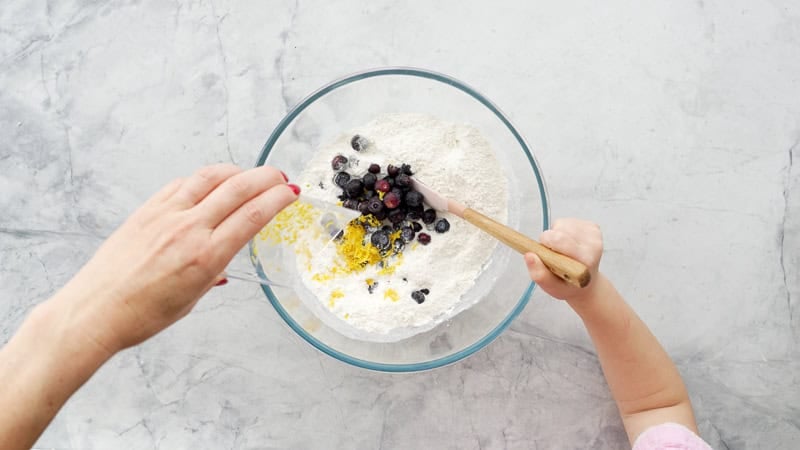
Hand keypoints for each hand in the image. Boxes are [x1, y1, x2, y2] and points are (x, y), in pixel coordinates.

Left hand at [53, 164, 298, 353]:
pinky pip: (181, 184)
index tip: (291, 193)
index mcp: (206, 257)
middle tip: (280, 178)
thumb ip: (211, 276)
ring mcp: (165, 216)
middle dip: (265, 178)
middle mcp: (188, 230)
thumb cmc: (140, 315)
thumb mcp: (190, 300)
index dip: (278, 199)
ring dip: (236, 172)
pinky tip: (210, 183)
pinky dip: (203, 179)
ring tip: (249, 175)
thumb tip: (222, 270)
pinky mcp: (146, 211)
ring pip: (210, 178)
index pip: (253, 215)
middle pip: (238, 189)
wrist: (95, 311)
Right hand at [525, 218, 602, 300]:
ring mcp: (594, 234)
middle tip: (552, 254)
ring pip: (562, 224)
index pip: (559, 240)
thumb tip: (529, 255)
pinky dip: (561, 230)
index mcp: (586, 259)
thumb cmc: (568, 284)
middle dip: (549, 239)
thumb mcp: (552, 288)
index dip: (545, 244)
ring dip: (555, 235)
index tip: (544, 254)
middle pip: (559, 230)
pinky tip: (566, 243)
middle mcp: (594, 244)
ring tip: (560, 250)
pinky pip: (567, 222)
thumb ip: (539, 274)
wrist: (586, 282)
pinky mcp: (592, 226)